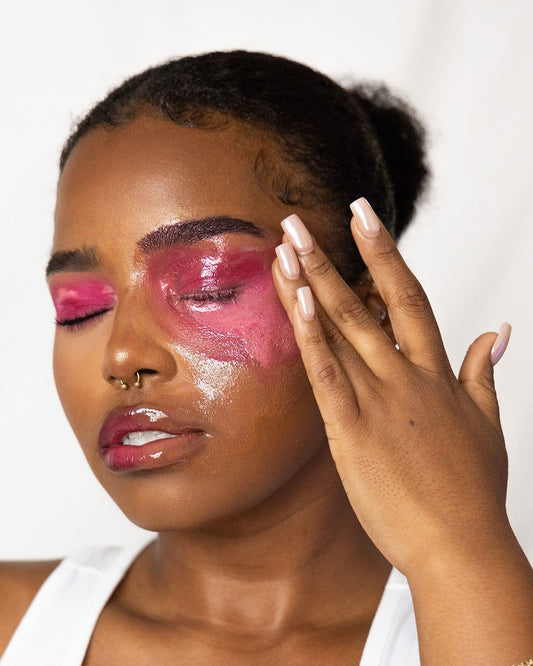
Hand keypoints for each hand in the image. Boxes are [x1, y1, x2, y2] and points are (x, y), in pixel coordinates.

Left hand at [273, 198, 510, 575]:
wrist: (463, 547)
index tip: (362, 217)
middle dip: (328, 258)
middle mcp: (406, 377)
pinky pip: (328, 375)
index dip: (383, 252)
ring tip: (282, 248)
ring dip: (309, 286)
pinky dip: (312, 338)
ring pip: (339, 332)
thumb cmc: (473, 490)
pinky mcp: (353, 433)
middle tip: (296, 221)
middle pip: (363, 303)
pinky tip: (296, 303)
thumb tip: (496, 332)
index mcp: (436, 372)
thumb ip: (483, 372)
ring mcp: (379, 401)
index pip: (408, 296)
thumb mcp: (487, 423)